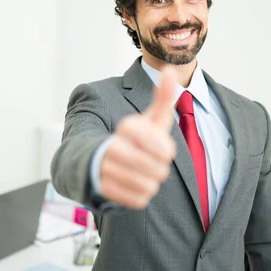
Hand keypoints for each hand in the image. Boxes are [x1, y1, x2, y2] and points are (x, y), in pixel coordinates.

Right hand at [99, 66, 176, 208]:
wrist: (100, 159)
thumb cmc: (134, 138)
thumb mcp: (149, 117)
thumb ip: (162, 96)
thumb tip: (170, 69)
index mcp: (127, 128)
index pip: (165, 149)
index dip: (167, 152)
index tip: (162, 149)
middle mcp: (112, 147)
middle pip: (158, 170)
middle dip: (159, 169)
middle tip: (152, 164)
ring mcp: (105, 169)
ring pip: (148, 187)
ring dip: (150, 183)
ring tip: (143, 174)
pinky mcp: (103, 190)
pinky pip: (138, 200)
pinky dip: (140, 196)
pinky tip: (133, 185)